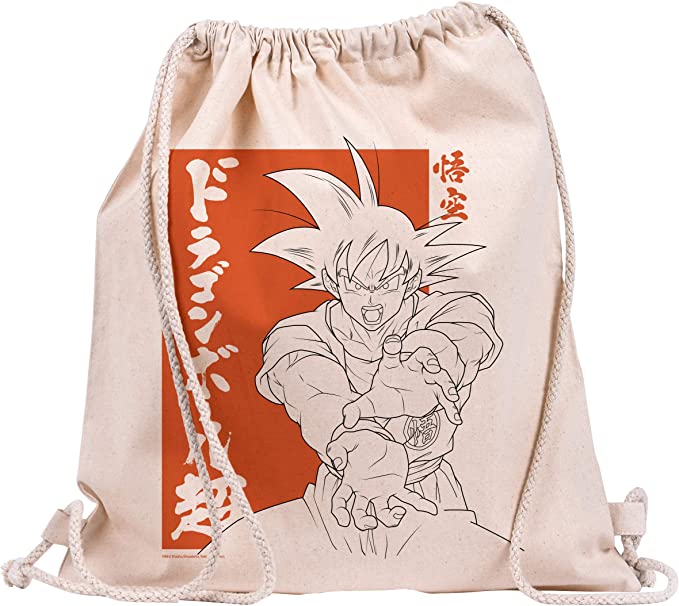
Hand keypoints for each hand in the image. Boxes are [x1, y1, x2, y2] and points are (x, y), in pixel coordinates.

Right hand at [327, 429, 437, 529]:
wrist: (378, 438)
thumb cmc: (359, 441)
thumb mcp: (346, 440)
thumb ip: (337, 449)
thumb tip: (338, 464)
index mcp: (350, 482)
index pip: (340, 502)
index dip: (340, 513)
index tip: (344, 520)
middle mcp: (365, 492)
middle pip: (360, 514)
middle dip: (364, 522)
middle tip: (371, 522)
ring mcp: (382, 491)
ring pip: (385, 513)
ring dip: (391, 518)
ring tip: (399, 511)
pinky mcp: (398, 486)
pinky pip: (409, 498)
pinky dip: (421, 504)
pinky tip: (431, 508)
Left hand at [342, 335, 459, 427]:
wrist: (401, 401)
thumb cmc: (385, 396)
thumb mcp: (370, 403)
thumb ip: (357, 409)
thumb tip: (346, 420)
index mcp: (393, 364)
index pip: (392, 350)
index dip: (393, 345)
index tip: (393, 343)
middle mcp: (412, 366)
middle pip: (422, 355)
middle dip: (428, 359)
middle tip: (433, 367)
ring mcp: (427, 377)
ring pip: (440, 374)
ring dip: (446, 383)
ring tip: (451, 396)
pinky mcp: (437, 391)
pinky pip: (446, 397)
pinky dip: (452, 407)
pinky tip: (456, 418)